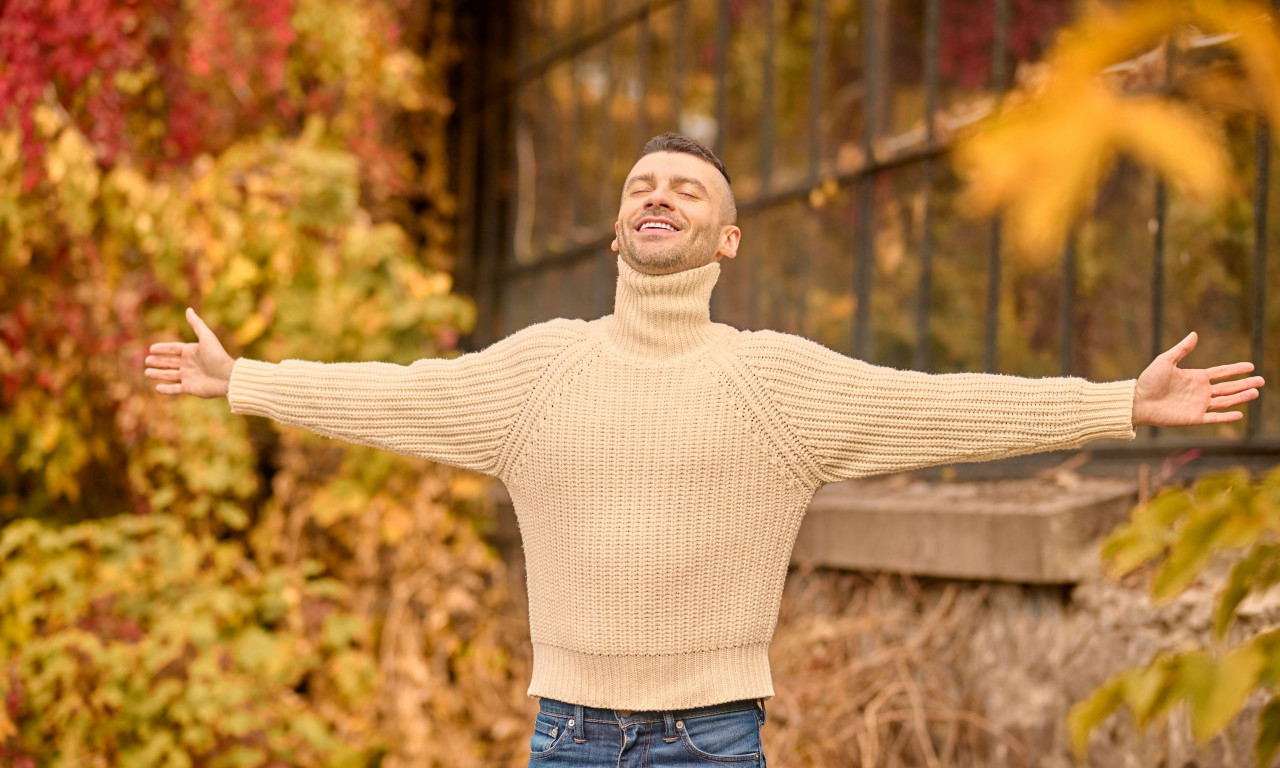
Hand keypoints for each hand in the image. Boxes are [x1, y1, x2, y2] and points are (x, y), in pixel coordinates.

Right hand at [144, 308, 234, 398]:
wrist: (228, 376)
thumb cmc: (217, 356)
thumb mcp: (206, 337)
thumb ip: (197, 324)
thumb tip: (188, 309)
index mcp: (192, 352)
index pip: (174, 349)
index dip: (163, 349)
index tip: (151, 349)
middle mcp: (189, 364)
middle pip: (170, 362)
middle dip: (158, 361)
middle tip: (147, 361)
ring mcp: (189, 377)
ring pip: (170, 375)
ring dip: (158, 374)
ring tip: (147, 372)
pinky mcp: (190, 388)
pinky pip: (175, 389)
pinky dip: (166, 390)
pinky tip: (157, 388)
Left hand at [1132, 332, 1263, 426]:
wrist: (1138, 401)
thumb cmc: (1149, 380)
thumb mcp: (1165, 360)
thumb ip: (1182, 349)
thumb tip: (1194, 334)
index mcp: (1196, 377)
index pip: (1221, 373)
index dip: (1236, 369)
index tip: (1251, 366)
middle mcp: (1200, 391)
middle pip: (1228, 387)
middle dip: (1244, 384)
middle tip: (1262, 380)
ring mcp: (1198, 405)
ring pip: (1225, 401)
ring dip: (1240, 397)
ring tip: (1255, 392)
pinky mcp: (1194, 418)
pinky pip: (1214, 417)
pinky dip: (1226, 416)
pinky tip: (1239, 414)